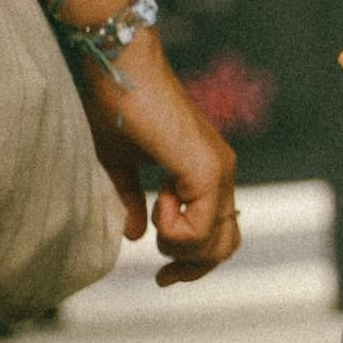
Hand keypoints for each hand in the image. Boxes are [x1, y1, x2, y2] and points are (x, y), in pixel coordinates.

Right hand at [78, 28, 241, 284]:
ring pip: (217, 242)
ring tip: (154, 212)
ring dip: (179, 246)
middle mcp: (221, 173)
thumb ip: (132, 201)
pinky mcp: (206, 169)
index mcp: (206, 172)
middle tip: (162, 276)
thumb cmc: (115, 105)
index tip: (163, 275)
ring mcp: (218, 170)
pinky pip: (201, 228)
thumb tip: (135, 237)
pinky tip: (159, 201)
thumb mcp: (120, 164)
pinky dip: (175, 229)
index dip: (195, 261)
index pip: (220, 233)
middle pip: (226, 245)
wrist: (119, 66)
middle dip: (193, 268)